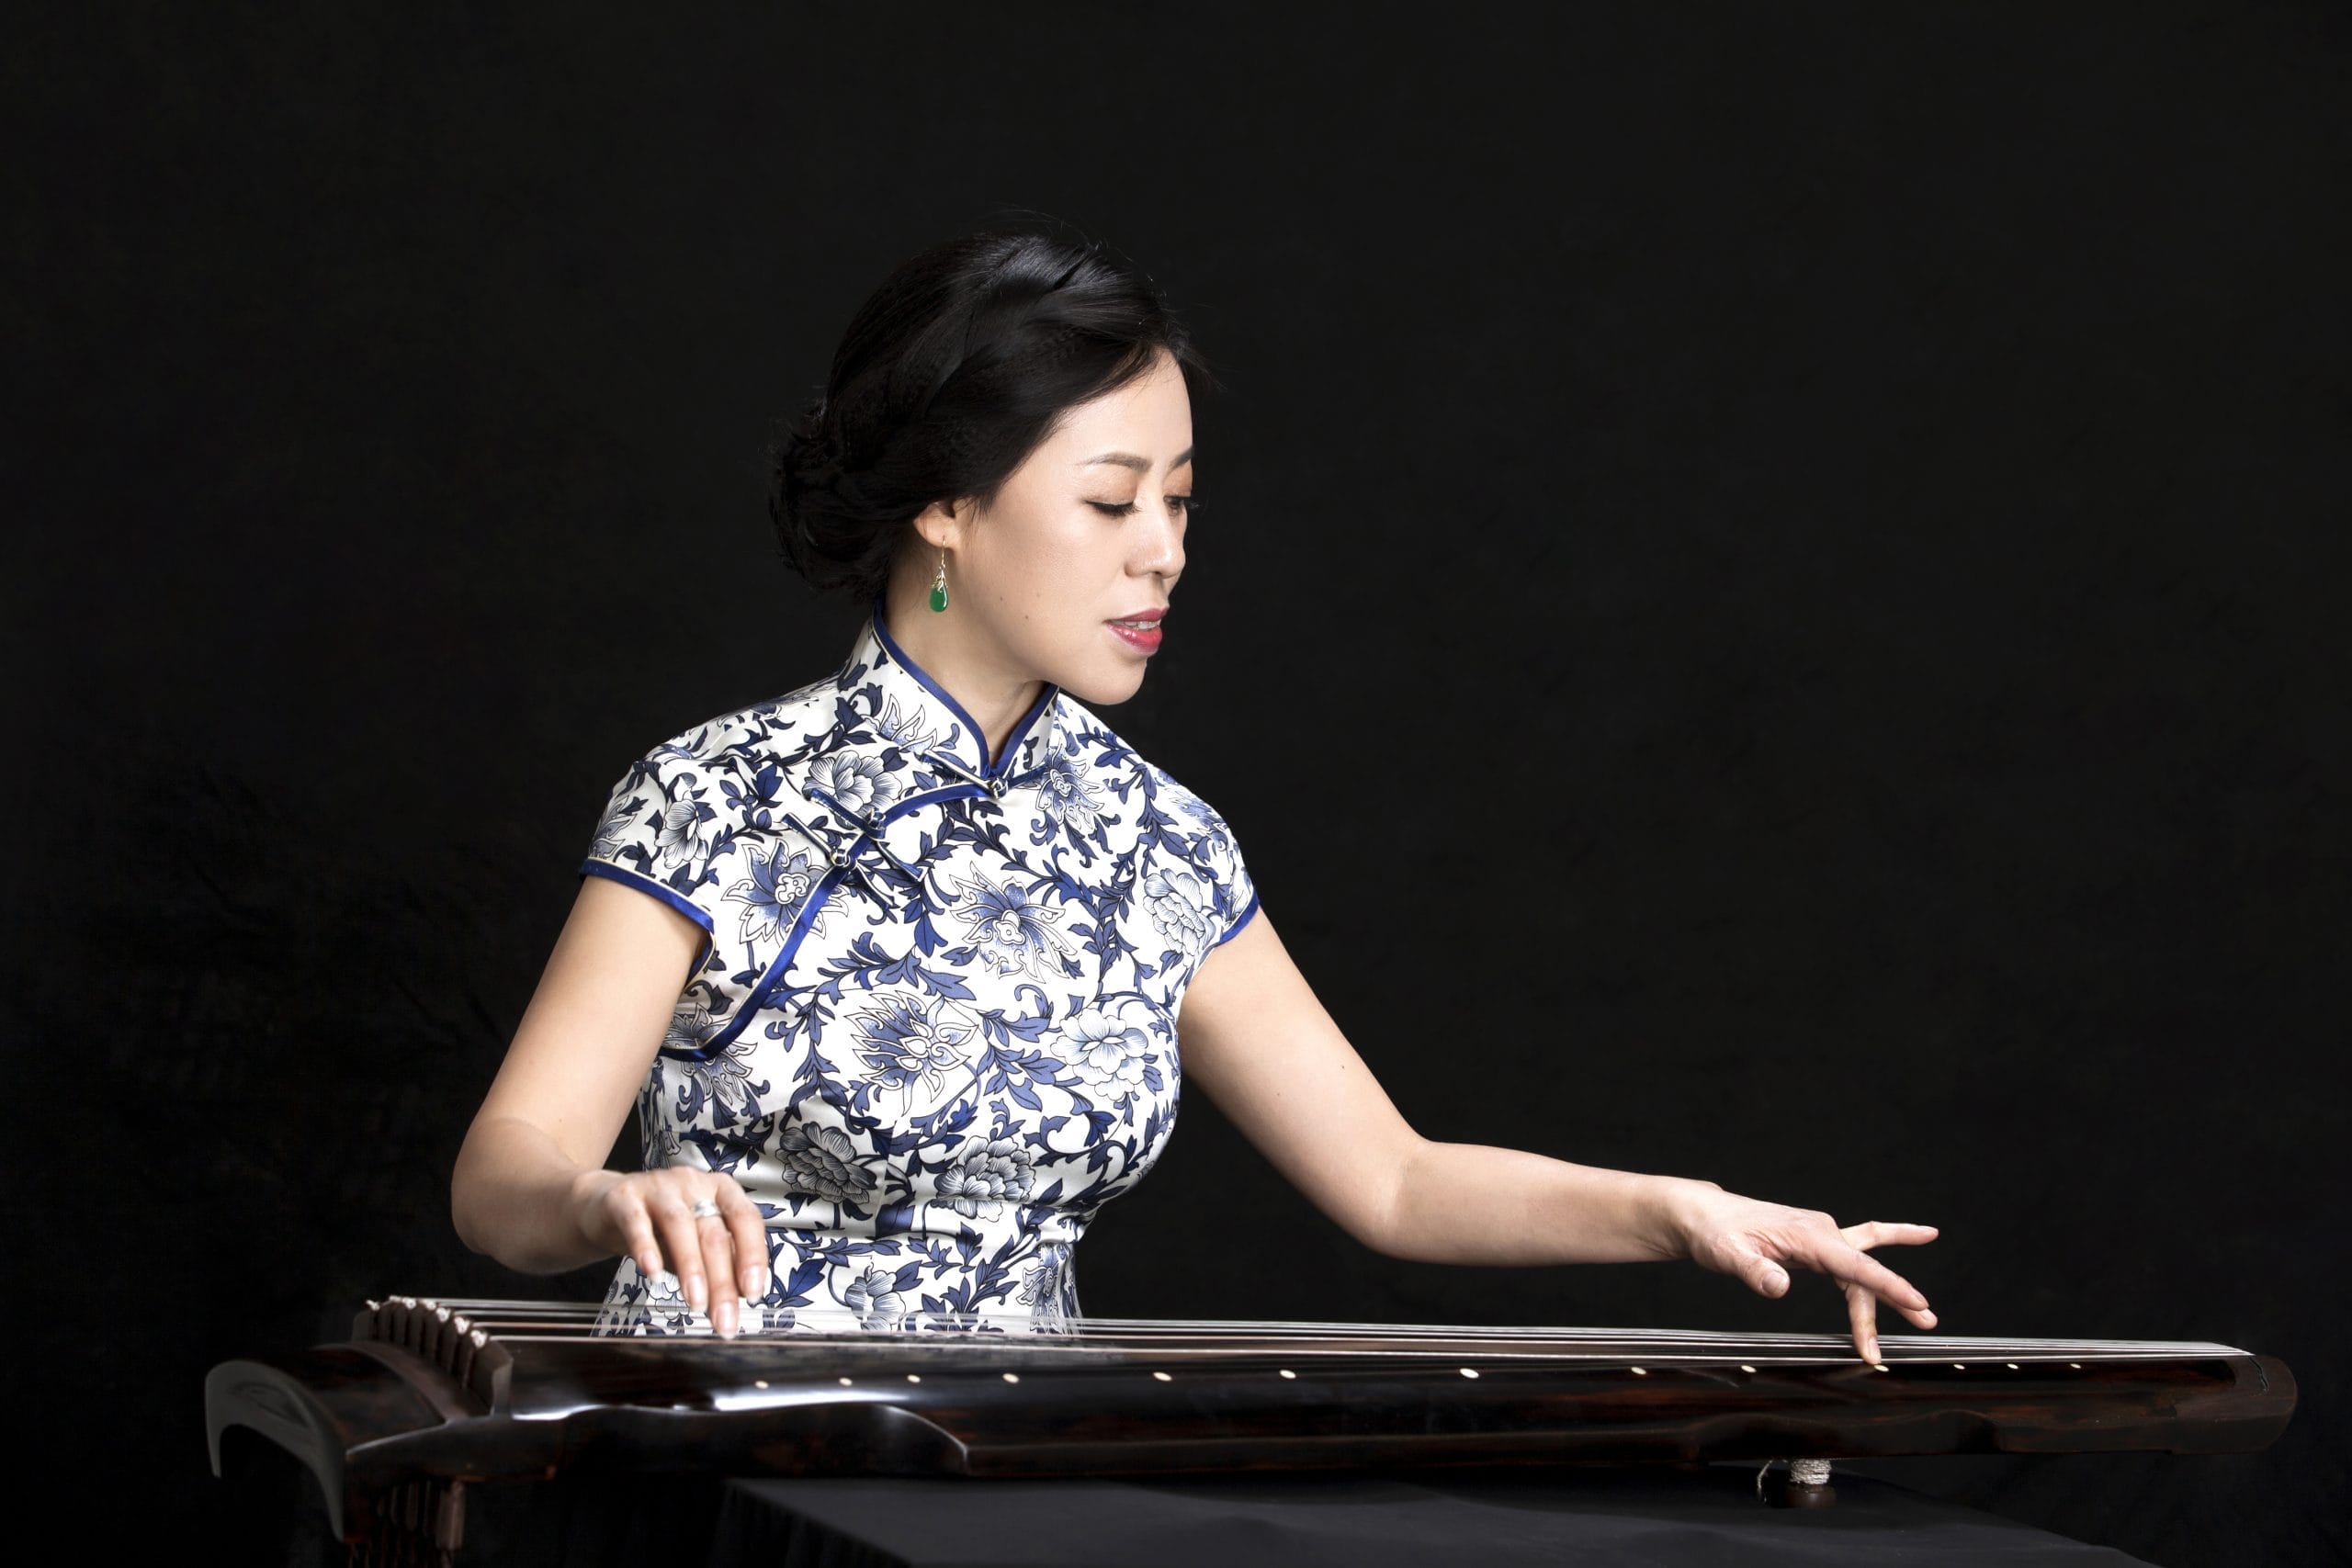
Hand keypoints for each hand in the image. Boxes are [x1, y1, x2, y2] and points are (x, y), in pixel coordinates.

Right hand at [569, 1167, 769, 1337]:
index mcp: (721, 1190)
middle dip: (722, 1281)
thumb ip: (719, 1262)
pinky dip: (646, 1248)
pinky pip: (637, 1222)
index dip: (753, 1256)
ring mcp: (659, 1186)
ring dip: (691, 1266)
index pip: (746, 1220)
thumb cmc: (659, 1227)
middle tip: (723, 1318)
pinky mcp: (624, 1197)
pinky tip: (651, 1273)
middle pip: (713, 1232)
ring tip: (696, 1302)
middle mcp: (694, 1183)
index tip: (753, 1293)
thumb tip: (741, 1295)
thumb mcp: (695, 1243)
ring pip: (680, 1225)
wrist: (602, 1207)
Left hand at [1666, 1182, 1937, 1361]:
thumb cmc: (1713, 1232)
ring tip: (1919, 1316)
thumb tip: (1779, 1286)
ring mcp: (1820, 1235)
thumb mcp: (1725, 1254)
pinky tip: (1920, 1234)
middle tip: (1917, 1328)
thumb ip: (1753, 1270)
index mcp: (1806, 1234)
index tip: (1916, 1303)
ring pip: (1862, 1268)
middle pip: (1862, 1273)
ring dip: (1887, 1293)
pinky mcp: (1815, 1243)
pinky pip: (1860, 1245)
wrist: (1701, 1215)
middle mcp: (1820, 1231)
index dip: (1887, 1286)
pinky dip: (1890, 1240)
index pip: (1854, 1264)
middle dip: (1890, 1301)